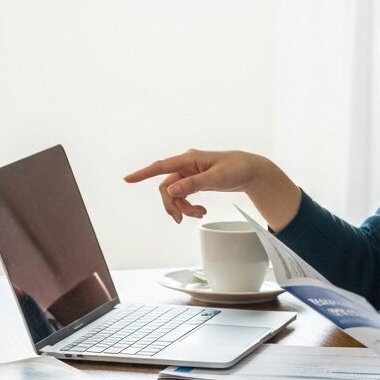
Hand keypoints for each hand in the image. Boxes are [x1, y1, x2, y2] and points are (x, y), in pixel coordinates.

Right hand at [124, 148, 299, 228]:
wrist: (252, 171)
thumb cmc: (237, 169)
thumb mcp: (216, 178)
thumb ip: (193, 184)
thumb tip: (171, 190)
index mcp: (190, 159)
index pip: (162, 166)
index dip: (143, 174)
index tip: (127, 179)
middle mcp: (187, 165)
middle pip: (167, 186)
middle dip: (172, 204)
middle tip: (181, 219)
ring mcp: (191, 173)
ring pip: (175, 194)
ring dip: (183, 207)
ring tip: (200, 214)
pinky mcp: (196, 181)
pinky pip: (184, 195)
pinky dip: (189, 206)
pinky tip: (201, 212)